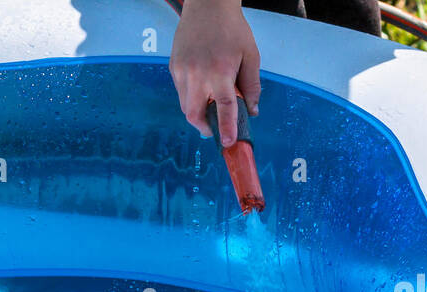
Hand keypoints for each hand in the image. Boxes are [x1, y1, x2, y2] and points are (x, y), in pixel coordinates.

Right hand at [169, 0, 260, 145]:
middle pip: (195, 115)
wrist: (207, 5)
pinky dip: (191, 97)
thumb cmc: (232, 29)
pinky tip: (202, 86)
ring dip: (197, 112)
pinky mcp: (174, 67)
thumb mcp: (250, 55)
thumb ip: (252, 85)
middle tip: (214, 129)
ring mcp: (182, 72)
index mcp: (220, 72)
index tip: (228, 143)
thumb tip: (252, 110)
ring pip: (185, 106)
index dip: (226, 128)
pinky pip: (181, 92)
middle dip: (204, 127)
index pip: (224, 108)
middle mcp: (198, 75)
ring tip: (209, 105)